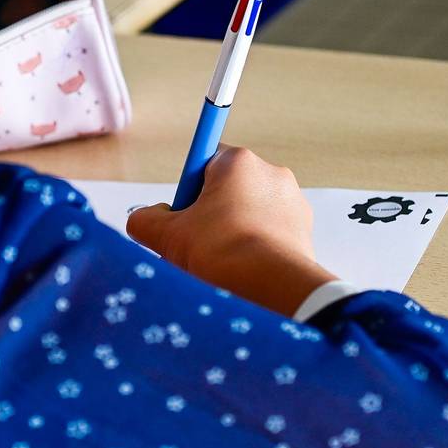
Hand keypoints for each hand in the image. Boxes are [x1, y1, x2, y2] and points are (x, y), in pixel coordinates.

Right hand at [127, 146, 335, 316]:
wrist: (273, 287)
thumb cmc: (221, 253)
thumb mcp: (166, 235)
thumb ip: (144, 219)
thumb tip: (144, 219)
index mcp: (237, 162)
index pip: (204, 160)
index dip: (188, 189)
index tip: (184, 214)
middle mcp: (270, 172)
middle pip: (226, 188)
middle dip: (209, 213)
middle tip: (196, 243)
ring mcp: (292, 200)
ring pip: (248, 211)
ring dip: (233, 230)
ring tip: (221, 260)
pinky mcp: (304, 227)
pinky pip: (269, 231)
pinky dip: (255, 245)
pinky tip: (245, 267)